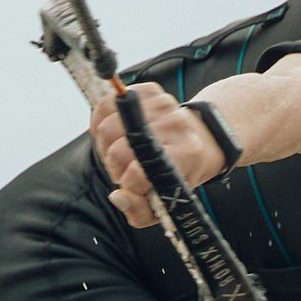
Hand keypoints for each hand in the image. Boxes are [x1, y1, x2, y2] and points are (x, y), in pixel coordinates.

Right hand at [90, 78, 227, 230]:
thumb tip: (118, 196)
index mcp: (185, 154)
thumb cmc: (178, 173)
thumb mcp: (166, 202)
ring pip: (106, 127)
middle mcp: (175, 124)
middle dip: (114, 168)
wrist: (199, 140)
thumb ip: (140, 210)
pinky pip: (106, 105)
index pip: (137, 172)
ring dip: (106, 146)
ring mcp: (162, 103)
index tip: (132, 186)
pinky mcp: (148, 90)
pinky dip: (101, 122)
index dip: (128, 185)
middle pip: (117, 151)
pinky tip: (115, 133)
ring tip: (120, 152)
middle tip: (125, 170)